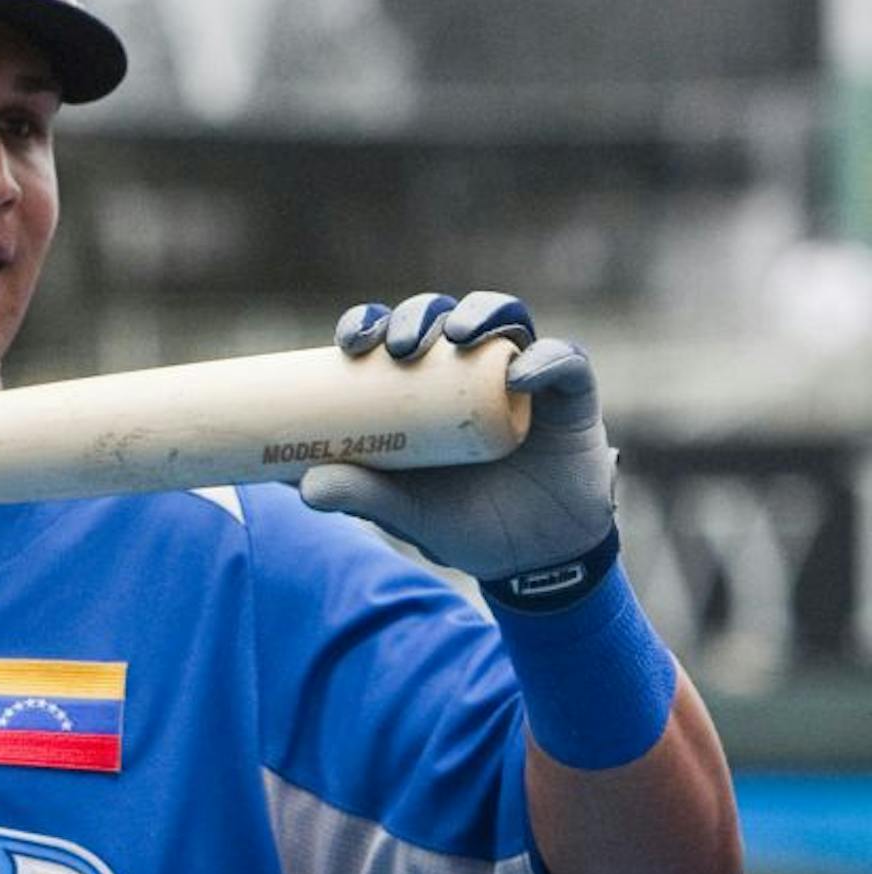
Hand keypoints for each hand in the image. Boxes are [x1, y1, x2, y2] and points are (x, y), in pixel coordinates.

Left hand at [298, 291, 615, 584]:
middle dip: (416, 316)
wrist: (534, 559)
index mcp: (420, 383)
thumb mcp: (404, 511)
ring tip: (456, 338)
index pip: (388, 331)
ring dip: (477, 314)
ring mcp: (522, 372)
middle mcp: (469, 367)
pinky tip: (520, 377)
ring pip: (500, 316)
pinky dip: (544, 361)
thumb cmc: (459, 522)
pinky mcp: (572, 393)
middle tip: (398, 347)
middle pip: (439, 314)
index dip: (368, 321)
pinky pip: (564, 360)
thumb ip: (359, 495)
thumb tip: (301, 486)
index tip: (349, 343)